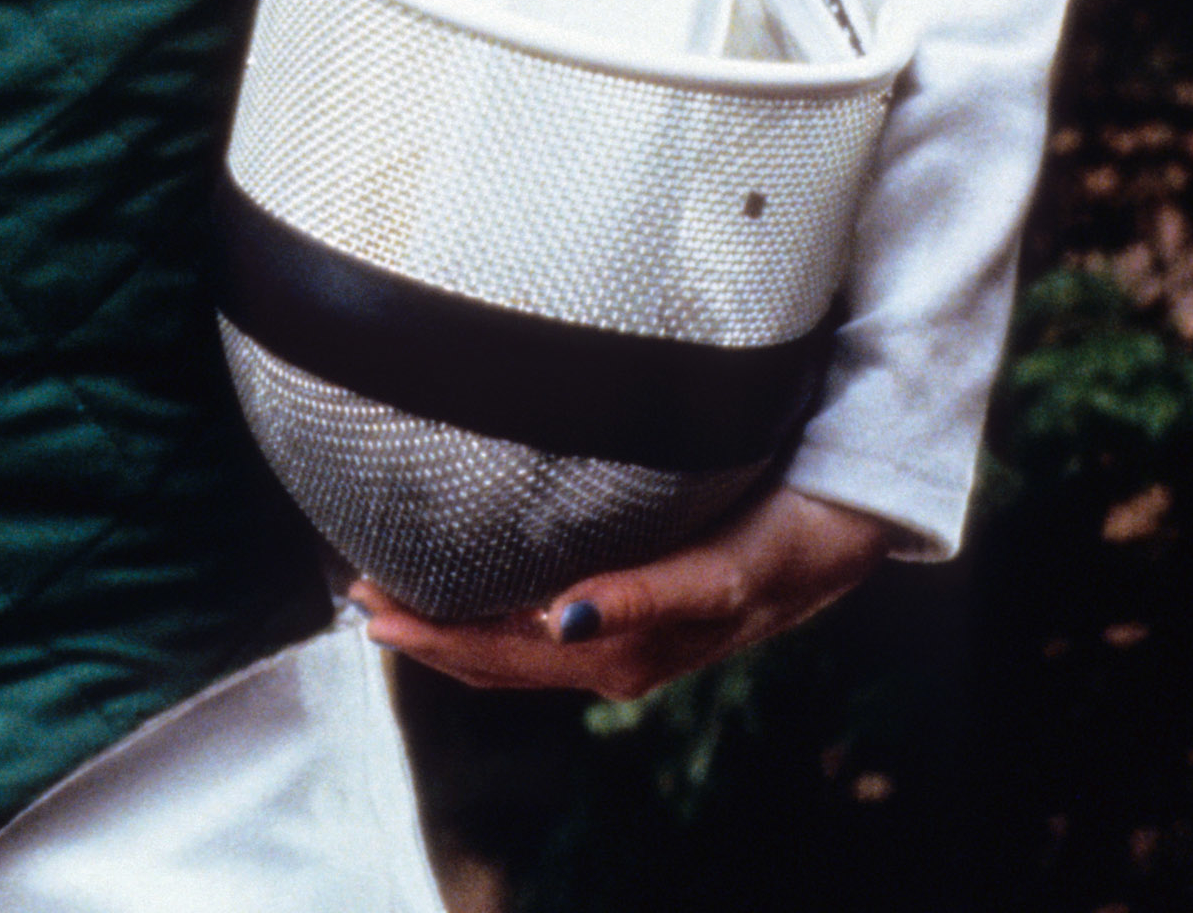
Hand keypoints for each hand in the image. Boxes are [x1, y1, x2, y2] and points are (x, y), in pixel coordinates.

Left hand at [351, 485, 896, 702]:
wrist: (836, 536)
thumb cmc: (780, 545)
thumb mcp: (720, 574)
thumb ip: (646, 598)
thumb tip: (560, 617)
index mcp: (623, 654)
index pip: (502, 655)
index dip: (433, 636)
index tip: (372, 606)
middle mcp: (609, 655)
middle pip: (493, 657)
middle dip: (422, 632)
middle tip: (356, 591)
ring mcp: (615, 640)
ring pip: (510, 646)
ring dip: (446, 625)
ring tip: (385, 590)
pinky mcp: (625, 612)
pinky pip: (537, 627)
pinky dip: (488, 613)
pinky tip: (461, 585)